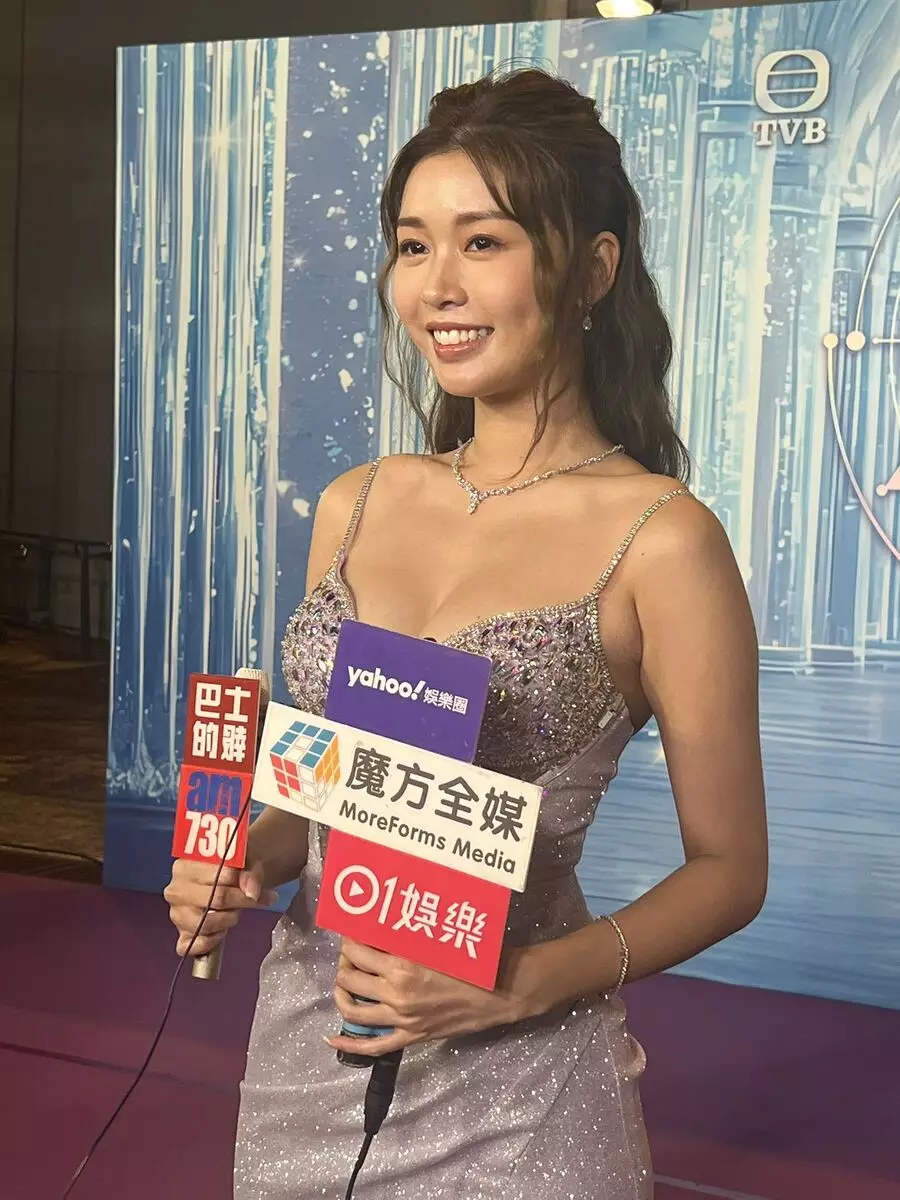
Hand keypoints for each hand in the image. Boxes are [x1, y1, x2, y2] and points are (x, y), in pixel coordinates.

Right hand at [163, 858, 277, 956]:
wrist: (222, 879)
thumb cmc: (232, 869)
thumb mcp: (245, 862)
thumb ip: (251, 874)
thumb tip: (251, 893)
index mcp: (187, 866)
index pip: (222, 876)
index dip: (243, 885)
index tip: (255, 891)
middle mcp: (176, 890)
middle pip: (215, 900)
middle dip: (239, 903)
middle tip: (249, 902)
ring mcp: (176, 914)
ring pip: (205, 924)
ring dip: (227, 921)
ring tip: (233, 913)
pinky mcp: (180, 935)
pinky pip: (191, 946)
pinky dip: (210, 942)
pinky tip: (220, 932)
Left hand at [326, 939, 527, 1057]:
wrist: (498, 994)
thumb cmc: (470, 961)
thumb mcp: (436, 942)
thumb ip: (407, 938)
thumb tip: (380, 927)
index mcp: (402, 967)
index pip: (357, 952)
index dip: (348, 941)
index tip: (350, 933)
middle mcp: (396, 994)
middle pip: (349, 977)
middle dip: (344, 963)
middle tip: (350, 954)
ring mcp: (401, 1020)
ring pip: (352, 1010)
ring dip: (341, 994)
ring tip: (343, 983)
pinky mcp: (410, 1037)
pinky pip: (372, 1046)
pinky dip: (348, 1045)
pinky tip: (332, 1040)